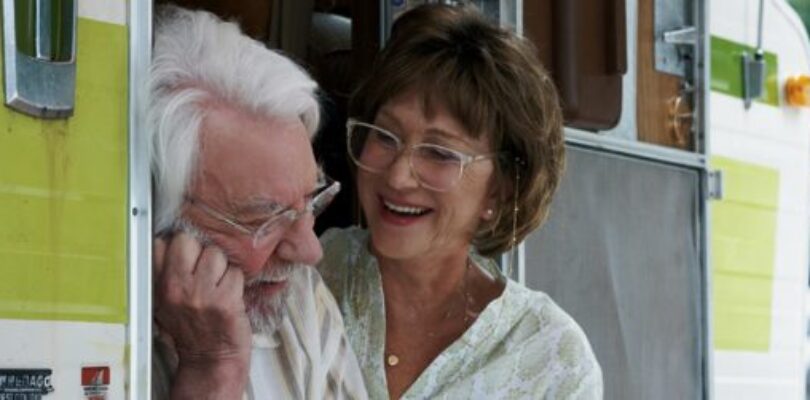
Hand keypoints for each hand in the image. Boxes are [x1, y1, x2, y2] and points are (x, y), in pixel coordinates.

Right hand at [153, 233, 251, 397]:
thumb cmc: (191, 330)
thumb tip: (172, 240)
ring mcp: (202, 294)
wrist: (210, 361)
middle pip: (187, 240)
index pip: (160, 244)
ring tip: (218, 285)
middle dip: (199, 250)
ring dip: (222, 266)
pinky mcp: (226, 300)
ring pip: (216, 253)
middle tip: (205, 270)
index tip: (186, 257)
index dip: (177, 247)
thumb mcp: (165, 304)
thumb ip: (166, 274)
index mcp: (160, 287)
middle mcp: (177, 288)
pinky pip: (236, 272)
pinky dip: (237, 281)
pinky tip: (230, 295)